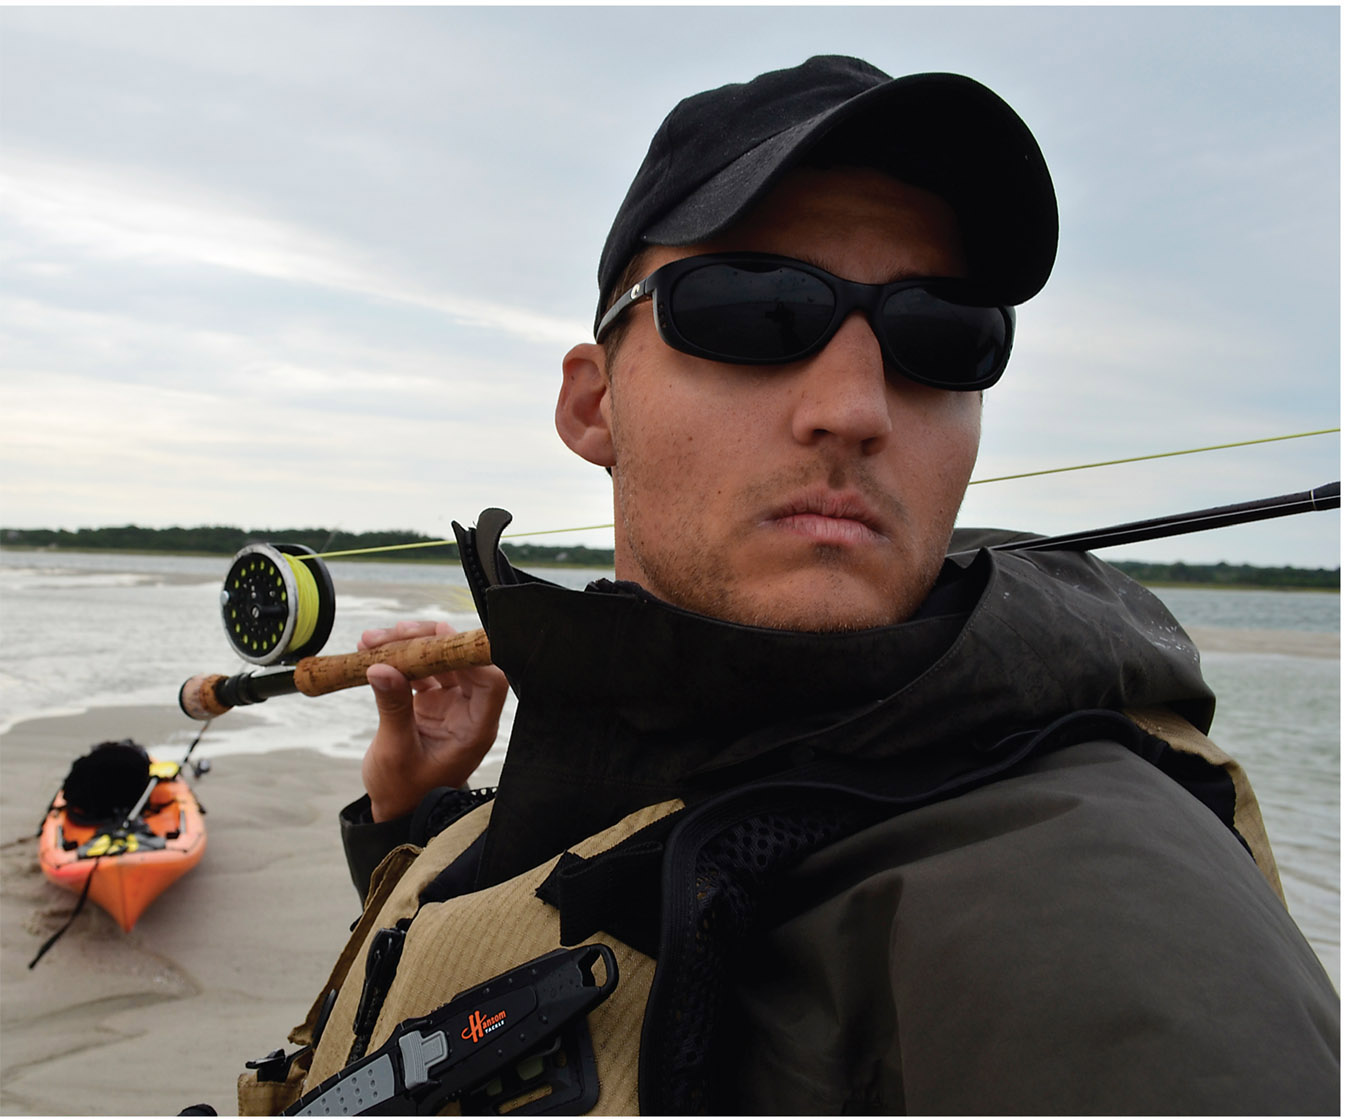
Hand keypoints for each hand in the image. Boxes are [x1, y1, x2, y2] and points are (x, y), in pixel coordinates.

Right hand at [359, 619, 508, 821]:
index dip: (470, 654)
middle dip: (427, 642)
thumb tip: (380, 667)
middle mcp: (468, 711)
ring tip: (370, 641)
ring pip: (437, 662)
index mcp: (475, 728)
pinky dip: (398, 660)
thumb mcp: (395, 751)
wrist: (396, 808)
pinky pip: (420, 671)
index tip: (438, 635)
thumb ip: (392, 708)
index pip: (490, 682)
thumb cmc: (404, 792)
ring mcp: (451, 704)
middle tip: (393, 633)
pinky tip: (371, 654)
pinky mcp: (432, 702)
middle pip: (460, 662)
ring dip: (407, 647)